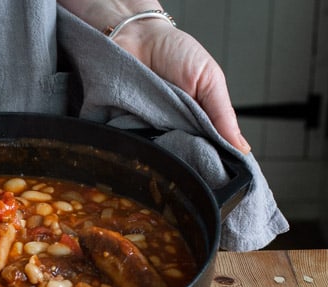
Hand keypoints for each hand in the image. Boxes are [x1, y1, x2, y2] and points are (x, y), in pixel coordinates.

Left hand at [112, 20, 250, 153]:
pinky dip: (134, 143)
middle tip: (186, 153)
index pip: (206, 152)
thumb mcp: (209, 79)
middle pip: (180, 158)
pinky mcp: (123, 127)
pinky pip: (130, 144)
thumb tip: (241, 148)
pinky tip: (139, 138)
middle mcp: (171, 130)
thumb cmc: (174, 52)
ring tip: (164, 142)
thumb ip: (223, 113)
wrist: (136, 36)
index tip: (215, 170)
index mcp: (196, 122)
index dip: (210, 163)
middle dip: (185, 159)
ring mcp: (146, 130)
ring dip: (160, 151)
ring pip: (156, 155)